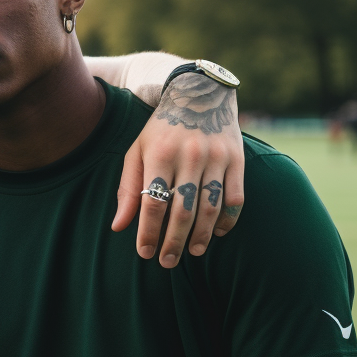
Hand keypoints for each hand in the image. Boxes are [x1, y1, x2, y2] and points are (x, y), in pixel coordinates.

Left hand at [112, 73, 243, 266]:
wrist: (198, 94)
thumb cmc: (161, 130)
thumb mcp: (137, 151)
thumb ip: (128, 188)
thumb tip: (118, 227)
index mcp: (160, 153)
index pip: (153, 202)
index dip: (148, 231)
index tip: (145, 253)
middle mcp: (190, 155)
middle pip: (182, 210)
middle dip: (174, 241)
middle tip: (167, 262)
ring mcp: (217, 157)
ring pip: (210, 207)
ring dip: (201, 236)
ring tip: (193, 253)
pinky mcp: (238, 159)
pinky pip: (235, 197)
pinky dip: (227, 220)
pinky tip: (217, 232)